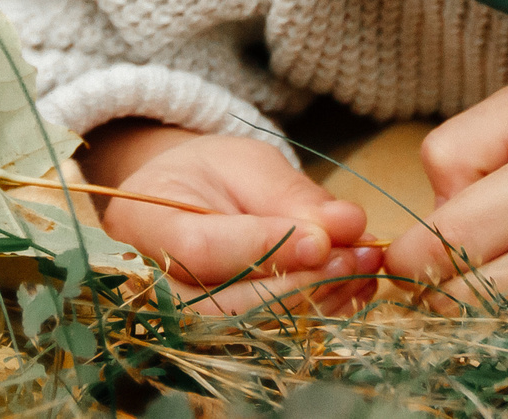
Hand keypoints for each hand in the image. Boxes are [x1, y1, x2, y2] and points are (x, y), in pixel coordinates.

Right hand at [84, 122, 378, 314]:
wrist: (184, 204)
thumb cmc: (210, 175)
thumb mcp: (245, 163)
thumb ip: (290, 193)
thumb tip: (347, 223)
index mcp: (144, 223)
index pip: (202, 250)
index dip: (265, 249)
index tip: (323, 240)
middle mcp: (152, 285)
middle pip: (225, 306)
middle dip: (300, 284)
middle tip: (356, 257)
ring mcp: (180, 324)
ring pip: (250, 333)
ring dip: (317, 304)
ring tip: (363, 268)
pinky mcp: (216, 343)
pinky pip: (269, 344)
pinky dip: (318, 319)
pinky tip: (353, 289)